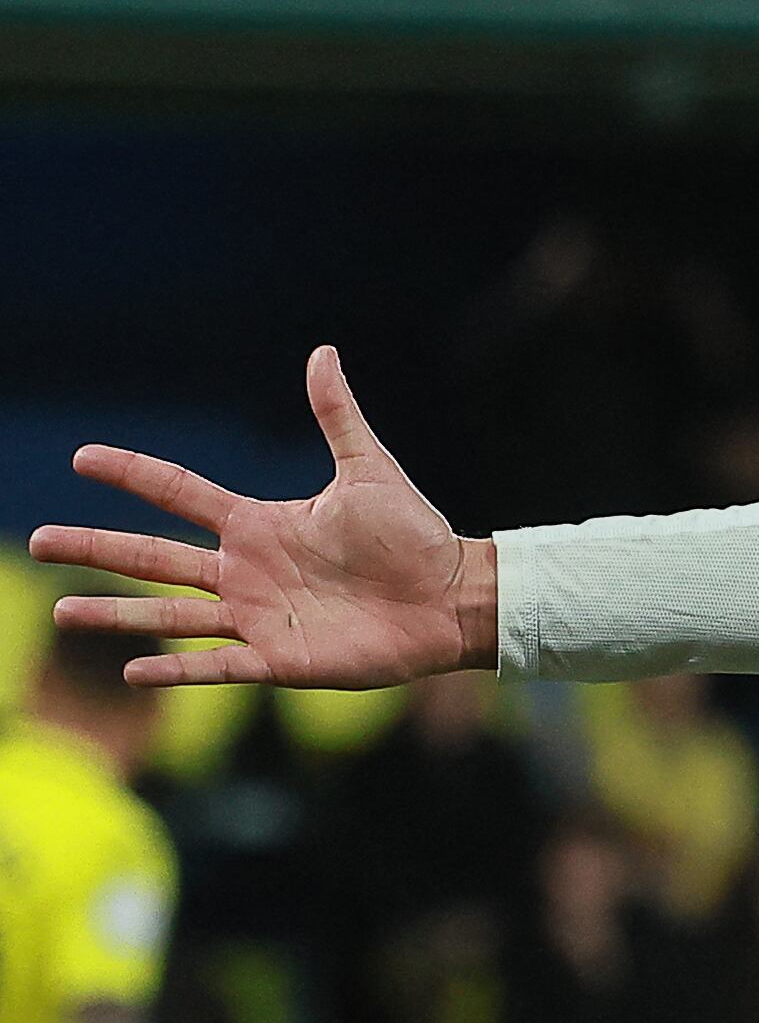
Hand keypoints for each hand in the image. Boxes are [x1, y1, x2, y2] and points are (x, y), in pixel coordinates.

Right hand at [29, 346, 492, 688]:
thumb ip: (337, 415)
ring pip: (170, 614)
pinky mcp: (281, 660)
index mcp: (259, 524)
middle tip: (38, 541)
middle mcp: (245, 570)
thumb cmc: (414, 536)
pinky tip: (132, 670)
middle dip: (95, 547)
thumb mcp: (369, 469)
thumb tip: (324, 352)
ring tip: (62, 611)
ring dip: (116, 612)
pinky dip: (177, 668)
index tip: (82, 457)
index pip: (179, 492)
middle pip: (153, 556)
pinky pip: (218, 666)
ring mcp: (258, 616)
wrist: (452, 597)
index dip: (133, 474)